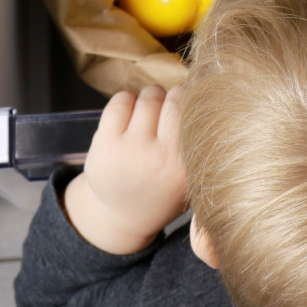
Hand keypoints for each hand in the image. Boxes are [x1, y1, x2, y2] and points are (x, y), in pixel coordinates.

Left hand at [63, 85, 187, 254]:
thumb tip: (202, 92)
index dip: (193, 100)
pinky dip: (128, 100)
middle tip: (169, 110)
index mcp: (184, 168)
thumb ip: (198, 143)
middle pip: (173, 99)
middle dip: (173, 97)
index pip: (194, 111)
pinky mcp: (104, 143)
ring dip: (151, 99)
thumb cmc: (164, 187)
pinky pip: (121, 100)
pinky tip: (130, 115)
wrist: (122, 215)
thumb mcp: (191, 176)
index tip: (191, 104)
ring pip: (148, 97)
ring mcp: (129, 149)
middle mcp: (157, 158)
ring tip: (149, 115)